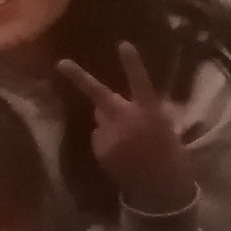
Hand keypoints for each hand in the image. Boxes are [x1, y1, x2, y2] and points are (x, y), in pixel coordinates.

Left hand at [55, 41, 196, 215]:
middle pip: (99, 95)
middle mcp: (127, 120)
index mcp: (150, 112)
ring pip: (101, 118)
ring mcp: (110, 136)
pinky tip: (120, 152)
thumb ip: (147, 111)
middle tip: (60, 62)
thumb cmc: (170, 154)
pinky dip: (106, 140)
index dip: (132, 63)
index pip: (140, 82)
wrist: (161, 187)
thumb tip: (129, 102)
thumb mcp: (167, 126)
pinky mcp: (100, 149)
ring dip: (107, 121)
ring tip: (127, 139)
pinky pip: (99, 136)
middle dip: (79, 77)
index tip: (122, 43)